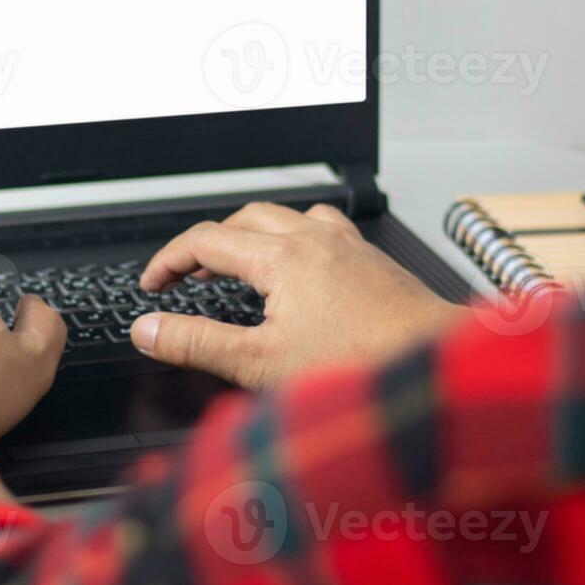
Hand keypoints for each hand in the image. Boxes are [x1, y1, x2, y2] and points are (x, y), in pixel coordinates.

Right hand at [130, 202, 465, 388]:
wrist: (436, 366)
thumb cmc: (362, 366)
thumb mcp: (260, 363)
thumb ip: (197, 343)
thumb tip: (149, 330)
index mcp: (282, 257)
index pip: (205, 241)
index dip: (169, 261)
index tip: (152, 285)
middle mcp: (315, 239)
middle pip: (243, 220)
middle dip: (208, 244)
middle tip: (188, 275)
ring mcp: (348, 246)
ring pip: (287, 218)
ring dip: (254, 236)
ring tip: (240, 265)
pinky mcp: (373, 261)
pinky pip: (324, 229)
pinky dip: (297, 239)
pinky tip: (304, 268)